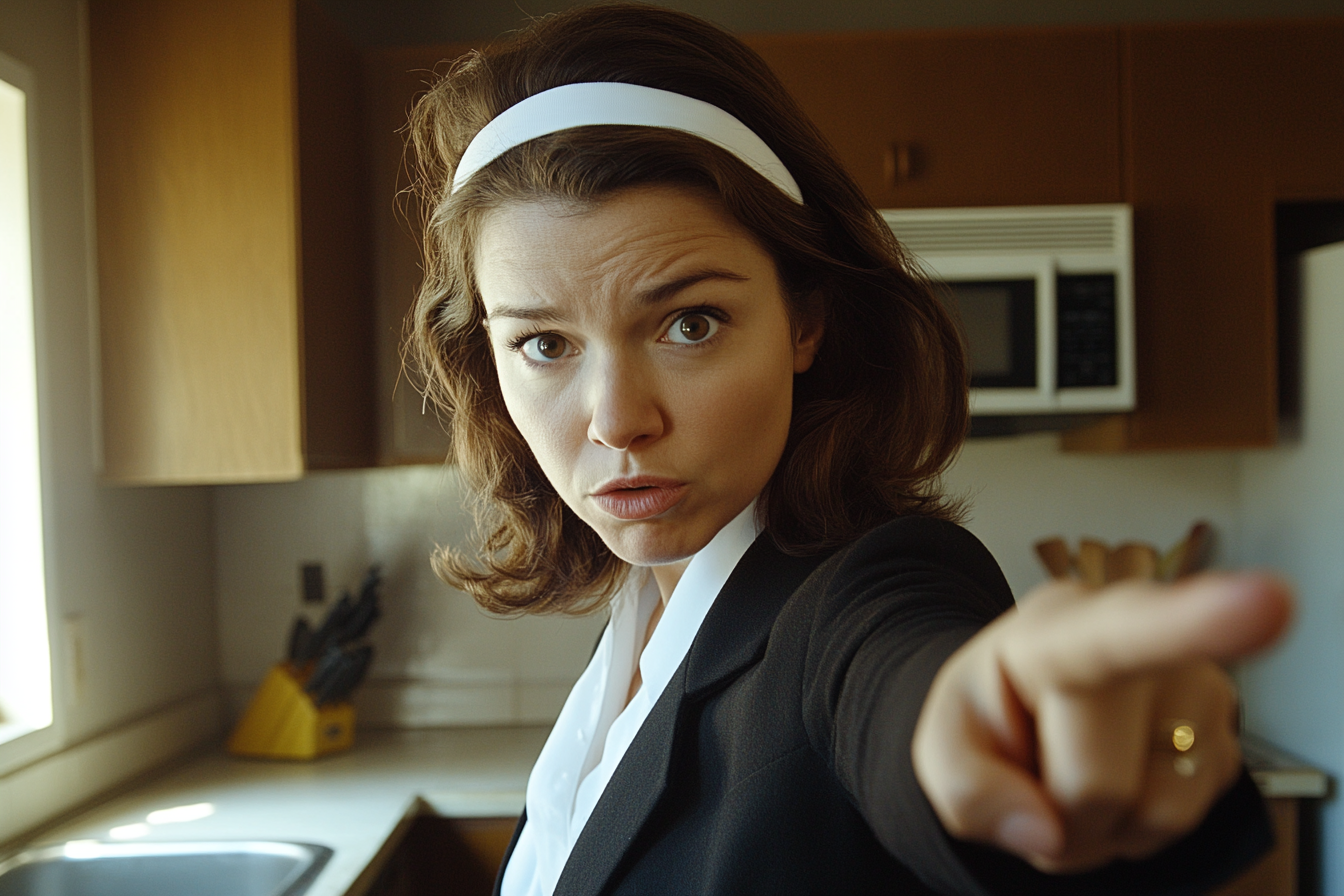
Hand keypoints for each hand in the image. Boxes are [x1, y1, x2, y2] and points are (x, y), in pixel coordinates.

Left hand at [911, 572, 1291, 873]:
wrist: (1023, 712)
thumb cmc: (990, 716)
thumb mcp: (944, 748)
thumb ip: (967, 790)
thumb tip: (1046, 832)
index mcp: (1056, 629)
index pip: (1123, 629)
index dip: (1196, 620)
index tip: (1268, 600)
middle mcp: (1139, 642)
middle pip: (1102, 782)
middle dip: (1061, 811)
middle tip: (1038, 777)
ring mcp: (1193, 683)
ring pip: (1156, 809)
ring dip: (1107, 822)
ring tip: (1078, 771)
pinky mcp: (1223, 730)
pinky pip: (1188, 819)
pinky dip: (1140, 823)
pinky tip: (1118, 775)